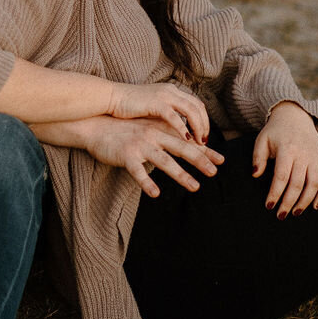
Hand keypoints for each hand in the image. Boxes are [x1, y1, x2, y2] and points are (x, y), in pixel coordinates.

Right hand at [82, 114, 222, 197]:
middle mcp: (154, 135)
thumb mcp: (147, 127)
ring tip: (195, 187)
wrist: (96, 124)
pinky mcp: (126, 155)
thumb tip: (184, 144)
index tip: (221, 160)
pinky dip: (147, 183)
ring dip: (181, 175)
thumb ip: (165, 135)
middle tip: (215, 172)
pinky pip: (138, 172)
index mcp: (160, 129)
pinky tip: (155, 194)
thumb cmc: (123, 128)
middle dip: (200, 161)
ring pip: (165, 161)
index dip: (205, 150)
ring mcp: (141, 145)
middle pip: (182, 148)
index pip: (187, 140)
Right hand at [109, 81, 209, 144]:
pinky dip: (182, 128)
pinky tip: (186, 139)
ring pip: (190, 112)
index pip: (195, 105)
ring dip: (198, 128)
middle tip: (205, 143)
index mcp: (171, 92)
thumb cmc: (127, 108)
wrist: (109, 99)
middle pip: (197, 108)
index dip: (203, 121)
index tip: (204, 138)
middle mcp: (170, 92)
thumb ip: (165, 116)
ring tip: (200, 144)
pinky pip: (174, 116)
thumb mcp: (151, 109)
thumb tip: (177, 130)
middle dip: (205, 126)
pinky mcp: (154, 103)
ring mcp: (163, 96)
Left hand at [252, 101, 317, 217]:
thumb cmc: (275, 131)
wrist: (295, 115)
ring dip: (306, 201)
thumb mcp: (262, 140)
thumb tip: (256, 175)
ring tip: (296, 212)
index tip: (269, 206)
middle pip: (298, 183)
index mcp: (287, 149)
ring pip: (314, 184)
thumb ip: (258, 158)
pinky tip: (315, 206)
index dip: (275, 193)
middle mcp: (303, 154)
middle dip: (289, 202)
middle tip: (281, 215)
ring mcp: (315, 157)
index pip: (282, 176)